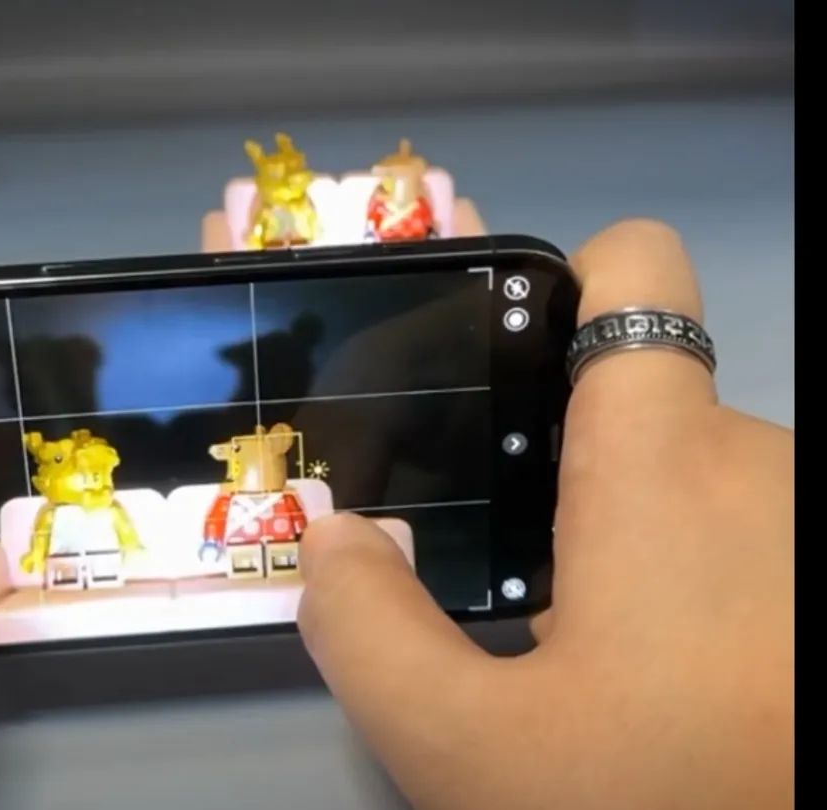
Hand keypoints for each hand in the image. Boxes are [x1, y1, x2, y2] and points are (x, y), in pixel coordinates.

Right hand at [297, 220, 793, 809]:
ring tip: (584, 643)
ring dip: (625, 533)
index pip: (633, 267)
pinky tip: (661, 673)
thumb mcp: (471, 751)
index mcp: (664, 462)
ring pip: (688, 479)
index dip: (559, 288)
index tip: (498, 372)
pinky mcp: (816, 572)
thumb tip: (338, 540)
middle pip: (635, 401)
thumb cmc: (670, 800)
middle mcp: (761, 462)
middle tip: (506, 565)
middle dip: (563, 465)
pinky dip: (689, 570)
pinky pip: (742, 530)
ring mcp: (805, 520)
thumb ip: (369, 634)